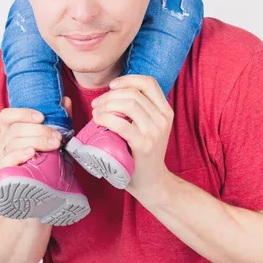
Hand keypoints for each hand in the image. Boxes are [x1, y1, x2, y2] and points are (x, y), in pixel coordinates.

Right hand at [0, 97, 71, 168]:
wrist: (44, 185)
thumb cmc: (46, 155)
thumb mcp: (53, 135)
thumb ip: (59, 118)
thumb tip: (66, 100)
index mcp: (10, 129)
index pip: (7, 115)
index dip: (23, 113)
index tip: (42, 117)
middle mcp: (3, 142)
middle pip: (15, 130)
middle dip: (39, 131)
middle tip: (57, 136)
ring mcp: (2, 157)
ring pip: (14, 143)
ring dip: (36, 141)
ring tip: (54, 145)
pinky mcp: (4, 171)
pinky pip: (7, 160)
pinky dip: (20, 155)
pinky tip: (32, 153)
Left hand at [90, 75, 173, 197]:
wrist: (152, 182)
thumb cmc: (144, 153)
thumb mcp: (149, 127)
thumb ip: (140, 110)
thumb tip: (115, 90)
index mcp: (165, 111)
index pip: (149, 83)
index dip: (128, 79)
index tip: (112, 86)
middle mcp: (163, 118)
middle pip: (134, 93)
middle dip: (111, 95)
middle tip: (97, 103)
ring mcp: (154, 131)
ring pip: (128, 104)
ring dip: (107, 105)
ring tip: (96, 111)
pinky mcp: (143, 144)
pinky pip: (122, 124)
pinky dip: (106, 118)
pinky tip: (98, 120)